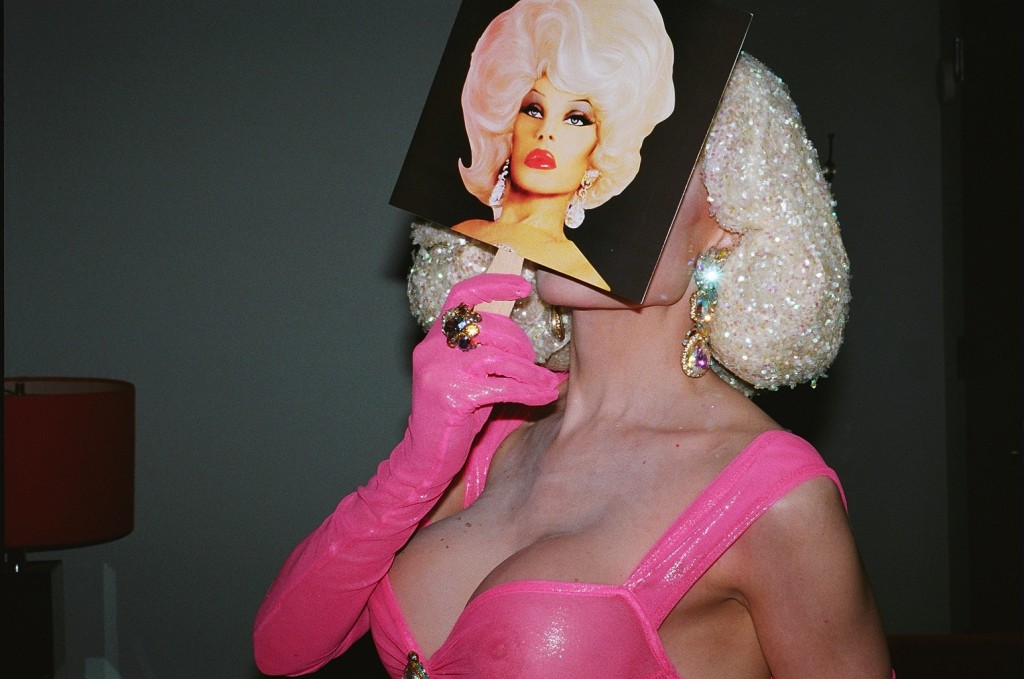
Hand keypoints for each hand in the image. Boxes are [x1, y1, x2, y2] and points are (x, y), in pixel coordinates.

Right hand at [401, 273, 562, 485]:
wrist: (426, 456)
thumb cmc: (453, 414)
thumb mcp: (464, 374)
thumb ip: (483, 350)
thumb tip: (525, 340)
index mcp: (434, 338)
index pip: (462, 296)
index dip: (494, 284)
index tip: (523, 286)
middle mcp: (433, 349)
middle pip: (489, 326)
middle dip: (520, 342)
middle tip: (533, 360)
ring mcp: (440, 372)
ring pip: (498, 357)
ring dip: (528, 370)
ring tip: (544, 383)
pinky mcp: (452, 397)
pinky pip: (502, 387)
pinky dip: (528, 392)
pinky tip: (543, 398)